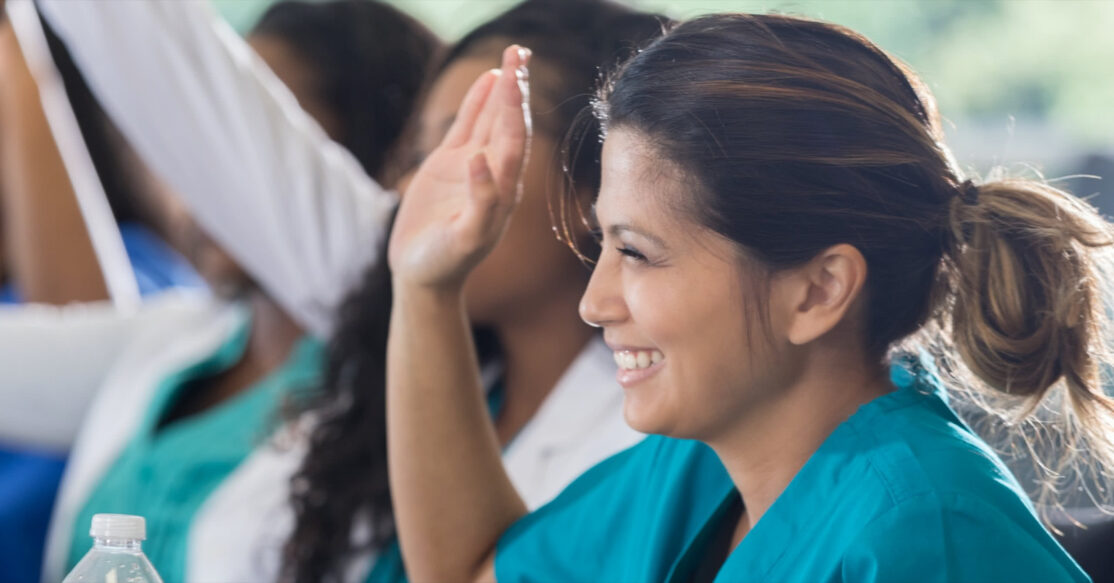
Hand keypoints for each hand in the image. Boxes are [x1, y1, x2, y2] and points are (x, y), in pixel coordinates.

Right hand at [388, 45, 530, 291]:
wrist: (422, 274)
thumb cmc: (445, 262)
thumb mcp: (464, 238)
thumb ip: (480, 202)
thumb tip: (482, 160)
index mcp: (503, 190)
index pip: (513, 141)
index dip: (515, 109)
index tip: (515, 78)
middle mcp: (494, 173)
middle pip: (509, 123)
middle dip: (515, 88)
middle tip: (520, 51)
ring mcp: (473, 166)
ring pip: (491, 120)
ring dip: (503, 89)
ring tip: (513, 55)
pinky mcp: (450, 165)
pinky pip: (468, 126)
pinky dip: (478, 102)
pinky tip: (488, 78)